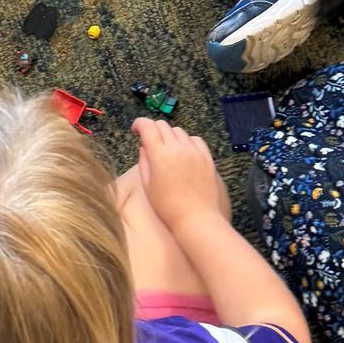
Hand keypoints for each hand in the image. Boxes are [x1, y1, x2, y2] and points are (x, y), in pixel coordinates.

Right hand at [136, 118, 226, 235]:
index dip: (139, 124)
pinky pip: (196, 140)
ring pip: (180, 131)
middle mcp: (178, 148)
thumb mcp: (149, 187)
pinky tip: (185, 152)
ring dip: (170, 136)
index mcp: (160, 155)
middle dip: (153, 129)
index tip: (136, 129)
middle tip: (150, 141)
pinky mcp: (207, 158)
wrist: (198, 219)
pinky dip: (187, 141)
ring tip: (168, 149)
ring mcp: (194, 152)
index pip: (148, 126)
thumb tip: (144, 148)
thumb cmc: (169, 208)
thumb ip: (144, 163)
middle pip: (163, 125)